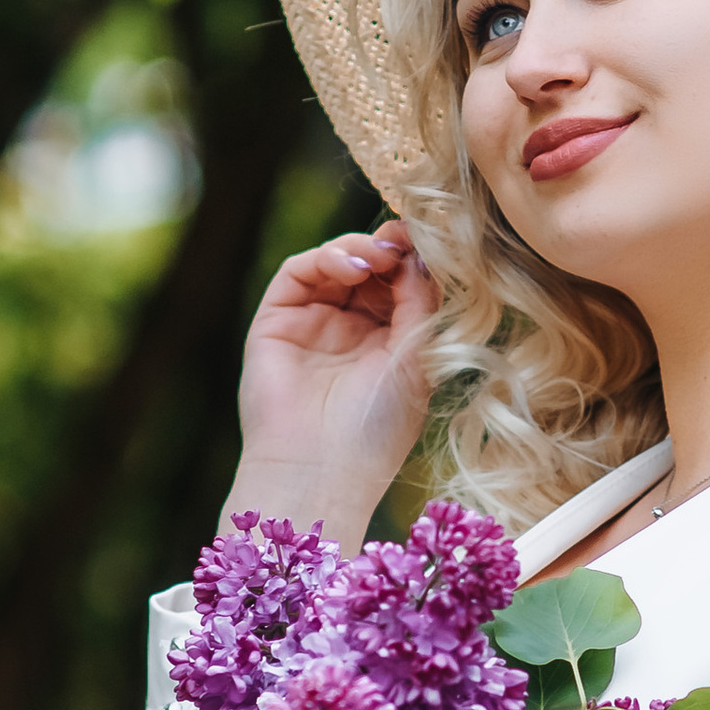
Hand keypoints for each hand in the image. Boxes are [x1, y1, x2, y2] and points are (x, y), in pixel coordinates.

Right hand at [223, 221, 438, 543]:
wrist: (321, 470)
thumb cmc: (375, 430)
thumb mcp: (414, 360)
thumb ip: (419, 302)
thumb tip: (421, 253)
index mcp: (388, 344)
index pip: (400, 284)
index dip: (414, 259)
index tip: (432, 242)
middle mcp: (348, 330)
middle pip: (369, 267)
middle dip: (389, 248)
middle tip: (407, 238)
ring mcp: (311, 324)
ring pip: (334, 263)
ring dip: (360, 248)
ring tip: (380, 256)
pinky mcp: (276, 320)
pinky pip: (298, 273)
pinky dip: (326, 258)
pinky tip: (354, 266)